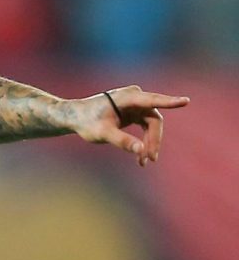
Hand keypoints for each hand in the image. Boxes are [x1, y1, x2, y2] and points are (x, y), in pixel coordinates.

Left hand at [74, 86, 189, 166]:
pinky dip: (145, 140)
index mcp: (127, 97)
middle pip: (154, 120)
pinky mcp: (134, 111)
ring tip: (144, 162)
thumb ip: (122, 141)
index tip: (185, 101)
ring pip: (152, 125)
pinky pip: (146, 126)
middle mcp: (133, 97)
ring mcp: (135, 104)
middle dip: (153, 140)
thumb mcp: (103, 134)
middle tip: (149, 159)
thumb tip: (141, 150)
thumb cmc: (86, 122)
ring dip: (150, 143)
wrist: (74, 117)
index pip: (152, 100)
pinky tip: (141, 156)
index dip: (169, 102)